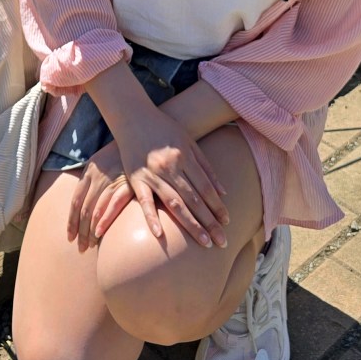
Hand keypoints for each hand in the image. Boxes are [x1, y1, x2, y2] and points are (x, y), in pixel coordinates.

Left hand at [66, 142, 128, 251]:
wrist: (140, 140)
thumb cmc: (121, 156)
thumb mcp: (103, 164)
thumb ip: (94, 183)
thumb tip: (86, 206)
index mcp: (89, 172)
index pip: (75, 201)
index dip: (71, 221)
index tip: (70, 237)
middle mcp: (97, 177)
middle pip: (83, 209)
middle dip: (81, 231)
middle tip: (81, 248)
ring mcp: (112, 180)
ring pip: (95, 210)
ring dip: (90, 230)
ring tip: (89, 246)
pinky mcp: (128, 184)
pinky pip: (113, 205)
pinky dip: (105, 220)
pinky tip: (100, 233)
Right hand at [114, 106, 229, 247]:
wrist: (133, 116)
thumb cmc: (164, 129)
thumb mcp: (189, 141)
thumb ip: (206, 166)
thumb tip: (223, 192)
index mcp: (184, 157)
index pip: (205, 188)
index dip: (217, 206)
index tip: (227, 222)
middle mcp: (170, 166)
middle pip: (194, 199)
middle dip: (209, 222)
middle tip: (222, 242)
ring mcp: (152, 174)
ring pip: (175, 203)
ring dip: (191, 224)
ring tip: (205, 242)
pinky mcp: (135, 178)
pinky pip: (144, 201)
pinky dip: (151, 218)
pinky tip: (160, 235)